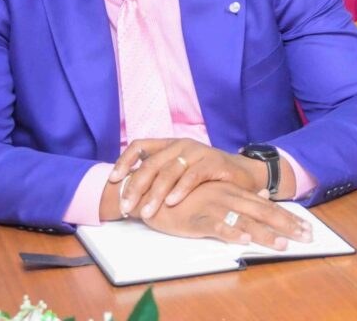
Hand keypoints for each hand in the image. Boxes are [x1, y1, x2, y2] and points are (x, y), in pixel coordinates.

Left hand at [111, 139, 265, 218]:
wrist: (243, 174)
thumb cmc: (207, 177)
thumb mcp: (180, 171)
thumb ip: (160, 176)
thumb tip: (130, 191)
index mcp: (170, 145)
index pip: (140, 145)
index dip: (124, 161)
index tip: (113, 179)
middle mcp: (181, 145)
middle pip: (151, 163)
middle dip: (135, 186)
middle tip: (126, 206)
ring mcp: (197, 152)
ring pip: (169, 171)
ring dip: (155, 193)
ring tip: (146, 212)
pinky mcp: (212, 162)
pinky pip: (192, 176)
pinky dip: (180, 190)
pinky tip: (171, 202)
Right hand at [140, 182, 311, 249]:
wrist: (153, 193)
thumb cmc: (187, 196)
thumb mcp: (219, 193)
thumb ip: (243, 196)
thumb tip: (265, 196)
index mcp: (235, 193)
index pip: (268, 207)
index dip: (288, 218)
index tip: (307, 230)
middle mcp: (228, 198)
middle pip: (262, 213)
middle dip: (286, 226)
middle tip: (306, 238)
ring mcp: (213, 207)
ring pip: (243, 221)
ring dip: (263, 234)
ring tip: (281, 245)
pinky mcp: (196, 218)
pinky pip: (216, 226)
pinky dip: (230, 233)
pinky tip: (243, 241)